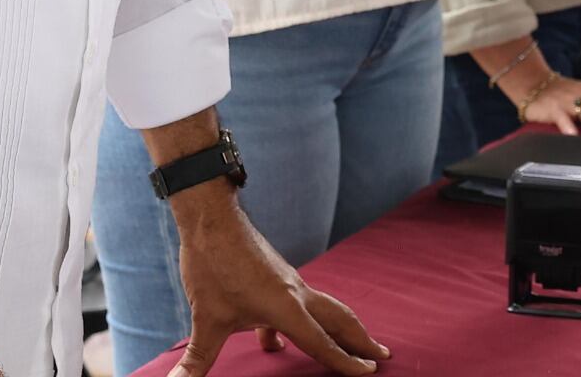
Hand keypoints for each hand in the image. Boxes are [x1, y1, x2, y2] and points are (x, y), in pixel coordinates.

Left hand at [172, 203, 385, 376]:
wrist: (211, 218)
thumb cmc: (212, 265)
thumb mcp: (205, 318)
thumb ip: (197, 359)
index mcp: (287, 307)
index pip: (322, 343)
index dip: (346, 362)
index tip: (370, 372)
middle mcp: (296, 293)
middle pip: (339, 319)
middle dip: (361, 340)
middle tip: (383, 356)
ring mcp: (289, 282)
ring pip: (325, 308)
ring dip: (342, 327)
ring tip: (353, 344)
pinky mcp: (276, 276)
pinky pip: (300, 304)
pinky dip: (301, 324)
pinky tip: (272, 345)